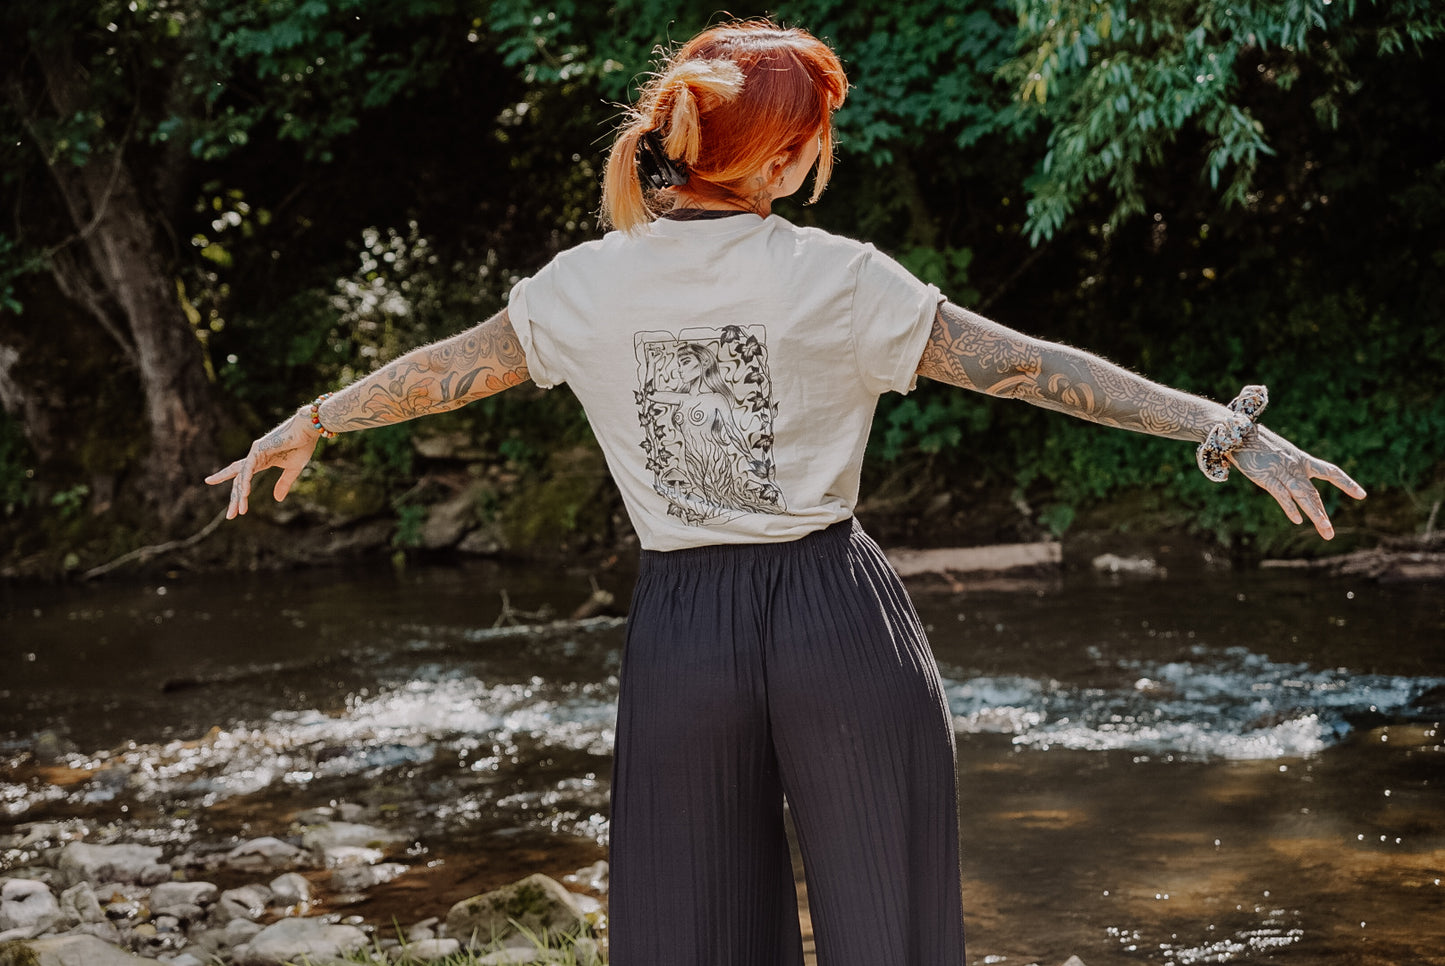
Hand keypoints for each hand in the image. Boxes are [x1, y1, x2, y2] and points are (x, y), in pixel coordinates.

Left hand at [204, 410, 320, 518]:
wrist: (307, 429)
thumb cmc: (302, 445)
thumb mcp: (293, 469)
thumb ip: (284, 484)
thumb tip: (277, 499)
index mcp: (261, 461)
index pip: (244, 478)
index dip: (238, 493)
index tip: (235, 508)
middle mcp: (254, 457)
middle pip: (239, 480)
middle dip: (235, 498)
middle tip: (230, 516)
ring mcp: (254, 452)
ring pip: (242, 477)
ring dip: (240, 496)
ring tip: (240, 511)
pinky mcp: (258, 450)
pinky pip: (248, 469)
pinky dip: (246, 481)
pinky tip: (245, 493)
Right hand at [1229, 425, 1365, 539]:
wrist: (1238, 433)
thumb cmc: (1257, 443)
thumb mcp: (1279, 453)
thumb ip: (1288, 465)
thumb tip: (1292, 476)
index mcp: (1302, 459)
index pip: (1330, 471)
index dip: (1346, 483)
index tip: (1362, 495)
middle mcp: (1296, 467)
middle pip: (1314, 493)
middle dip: (1322, 514)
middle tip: (1330, 534)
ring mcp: (1282, 472)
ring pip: (1303, 496)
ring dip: (1315, 514)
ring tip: (1325, 530)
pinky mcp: (1266, 477)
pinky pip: (1281, 494)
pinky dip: (1290, 507)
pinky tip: (1298, 519)